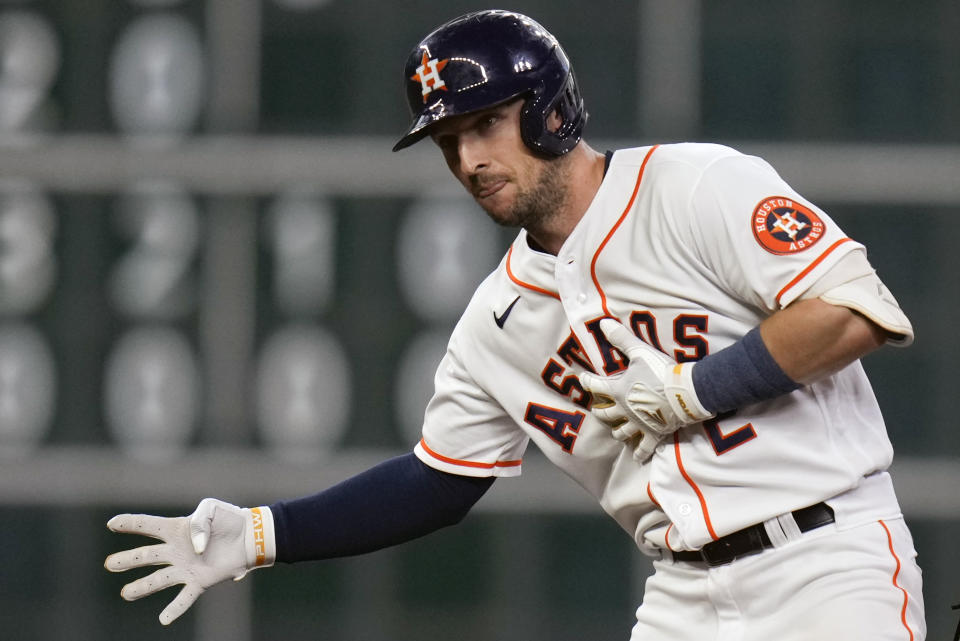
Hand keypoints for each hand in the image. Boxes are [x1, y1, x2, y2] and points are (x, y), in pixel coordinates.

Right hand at [104, 498, 274, 624]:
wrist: (249, 536)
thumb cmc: (229, 519)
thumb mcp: (211, 509)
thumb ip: (199, 522)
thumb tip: (194, 549)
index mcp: (175, 529)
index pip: (148, 525)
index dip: (130, 523)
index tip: (112, 524)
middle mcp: (175, 551)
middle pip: (147, 555)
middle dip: (127, 559)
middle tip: (111, 564)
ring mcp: (185, 568)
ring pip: (159, 579)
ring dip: (142, 587)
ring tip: (126, 593)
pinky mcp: (199, 581)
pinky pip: (184, 598)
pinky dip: (174, 609)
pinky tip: (164, 619)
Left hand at [579, 319, 713, 459]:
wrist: (685, 392)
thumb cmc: (661, 371)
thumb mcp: (640, 351)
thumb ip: (621, 338)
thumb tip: (602, 323)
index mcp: (618, 390)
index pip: (595, 386)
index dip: (587, 382)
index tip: (582, 379)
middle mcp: (624, 410)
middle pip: (604, 414)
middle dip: (599, 411)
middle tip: (597, 409)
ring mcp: (638, 424)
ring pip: (621, 432)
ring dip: (617, 430)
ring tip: (616, 430)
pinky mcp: (654, 434)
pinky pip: (644, 448)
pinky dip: (639, 453)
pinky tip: (637, 457)